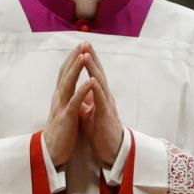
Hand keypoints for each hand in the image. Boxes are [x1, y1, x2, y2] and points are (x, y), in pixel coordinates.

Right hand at [42, 47, 85, 166]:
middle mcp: (59, 98)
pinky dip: (82, 92)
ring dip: (76, 69)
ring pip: (68, 84)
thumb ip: (71, 97)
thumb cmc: (62, 131)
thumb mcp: (67, 110)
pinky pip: (74, 103)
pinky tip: (89, 82)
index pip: (67, 74)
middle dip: (74, 58)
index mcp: (61, 96)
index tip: (82, 46)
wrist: (52, 152)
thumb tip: (78, 85)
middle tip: (82, 43)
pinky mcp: (66, 118)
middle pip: (66, 74)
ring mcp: (61, 107)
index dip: (73, 59)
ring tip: (84, 56)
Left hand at [77, 47, 126, 168]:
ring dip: (93, 69)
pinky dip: (96, 89)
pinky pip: (101, 100)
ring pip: (100, 83)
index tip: (82, 47)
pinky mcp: (106, 115)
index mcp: (99, 96)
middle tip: (86, 42)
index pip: (94, 75)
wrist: (111, 150)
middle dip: (92, 58)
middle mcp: (104, 97)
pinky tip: (93, 80)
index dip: (88, 61)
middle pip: (98, 74)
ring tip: (87, 55)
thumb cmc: (101, 132)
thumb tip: (82, 90)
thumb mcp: (90, 112)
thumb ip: (87, 100)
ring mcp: (106, 105)